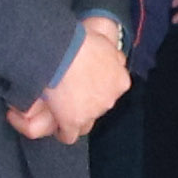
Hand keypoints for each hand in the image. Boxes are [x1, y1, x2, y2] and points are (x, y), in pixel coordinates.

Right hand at [30, 18, 132, 143]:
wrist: (63, 51)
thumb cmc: (81, 41)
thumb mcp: (106, 43)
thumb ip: (113, 56)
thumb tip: (119, 60)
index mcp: (120, 81)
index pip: (112, 91)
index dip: (98, 88)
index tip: (87, 85)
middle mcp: (109, 99)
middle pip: (99, 107)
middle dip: (87, 103)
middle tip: (71, 95)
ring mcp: (91, 112)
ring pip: (85, 123)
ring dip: (76, 117)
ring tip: (61, 111)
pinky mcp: (72, 121)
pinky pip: (69, 135)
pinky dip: (62, 132)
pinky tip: (56, 128)